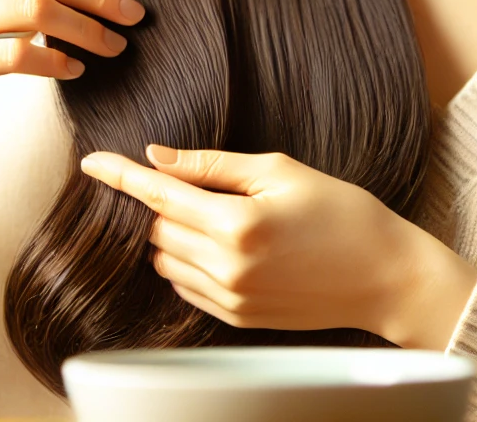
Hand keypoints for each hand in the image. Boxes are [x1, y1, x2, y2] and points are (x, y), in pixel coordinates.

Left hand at [79, 146, 476, 349]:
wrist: (385, 276)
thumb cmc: (342, 212)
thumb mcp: (281, 171)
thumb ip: (213, 166)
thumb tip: (158, 157)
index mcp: (237, 224)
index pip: (159, 195)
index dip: (121, 175)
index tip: (91, 161)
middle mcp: (227, 267)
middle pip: (158, 227)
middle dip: (164, 201)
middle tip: (200, 185)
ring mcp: (230, 299)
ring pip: (166, 259)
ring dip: (174, 233)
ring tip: (220, 216)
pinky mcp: (235, 318)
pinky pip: (186, 286)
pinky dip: (188, 261)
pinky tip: (223, 245)